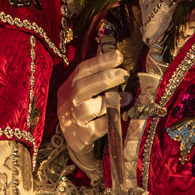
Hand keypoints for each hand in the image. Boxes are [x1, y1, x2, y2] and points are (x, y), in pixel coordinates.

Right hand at [54, 49, 128, 172]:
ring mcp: (72, 120)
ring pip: (88, 107)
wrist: (75, 143)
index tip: (118, 55)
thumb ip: (95, 75)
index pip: (82, 70)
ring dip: (110, 100)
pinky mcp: (80, 137)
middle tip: (124, 73)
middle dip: (105, 78)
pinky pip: (97, 127)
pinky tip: (120, 115)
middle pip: (83, 86)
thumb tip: (112, 50)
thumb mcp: (84, 92)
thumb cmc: (84, 112)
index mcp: (68, 87)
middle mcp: (67, 102)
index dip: (100, 61)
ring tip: (128, 97)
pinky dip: (109, 120)